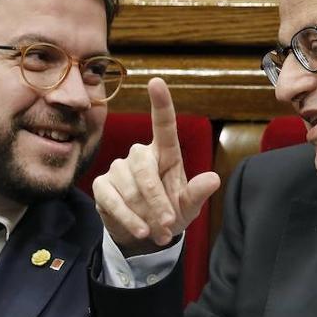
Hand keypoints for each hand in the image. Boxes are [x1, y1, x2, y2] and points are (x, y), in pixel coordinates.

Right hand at [93, 77, 220, 257]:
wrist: (144, 234)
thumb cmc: (170, 213)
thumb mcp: (188, 207)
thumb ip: (197, 194)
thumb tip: (213, 179)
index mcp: (165, 153)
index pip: (163, 125)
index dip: (160, 104)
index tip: (157, 82)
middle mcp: (140, 155)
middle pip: (145, 170)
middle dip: (157, 200)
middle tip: (168, 225)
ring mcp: (119, 168)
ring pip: (130, 189)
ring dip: (145, 215)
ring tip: (158, 233)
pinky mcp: (103, 185)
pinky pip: (113, 200)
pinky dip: (128, 218)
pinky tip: (139, 231)